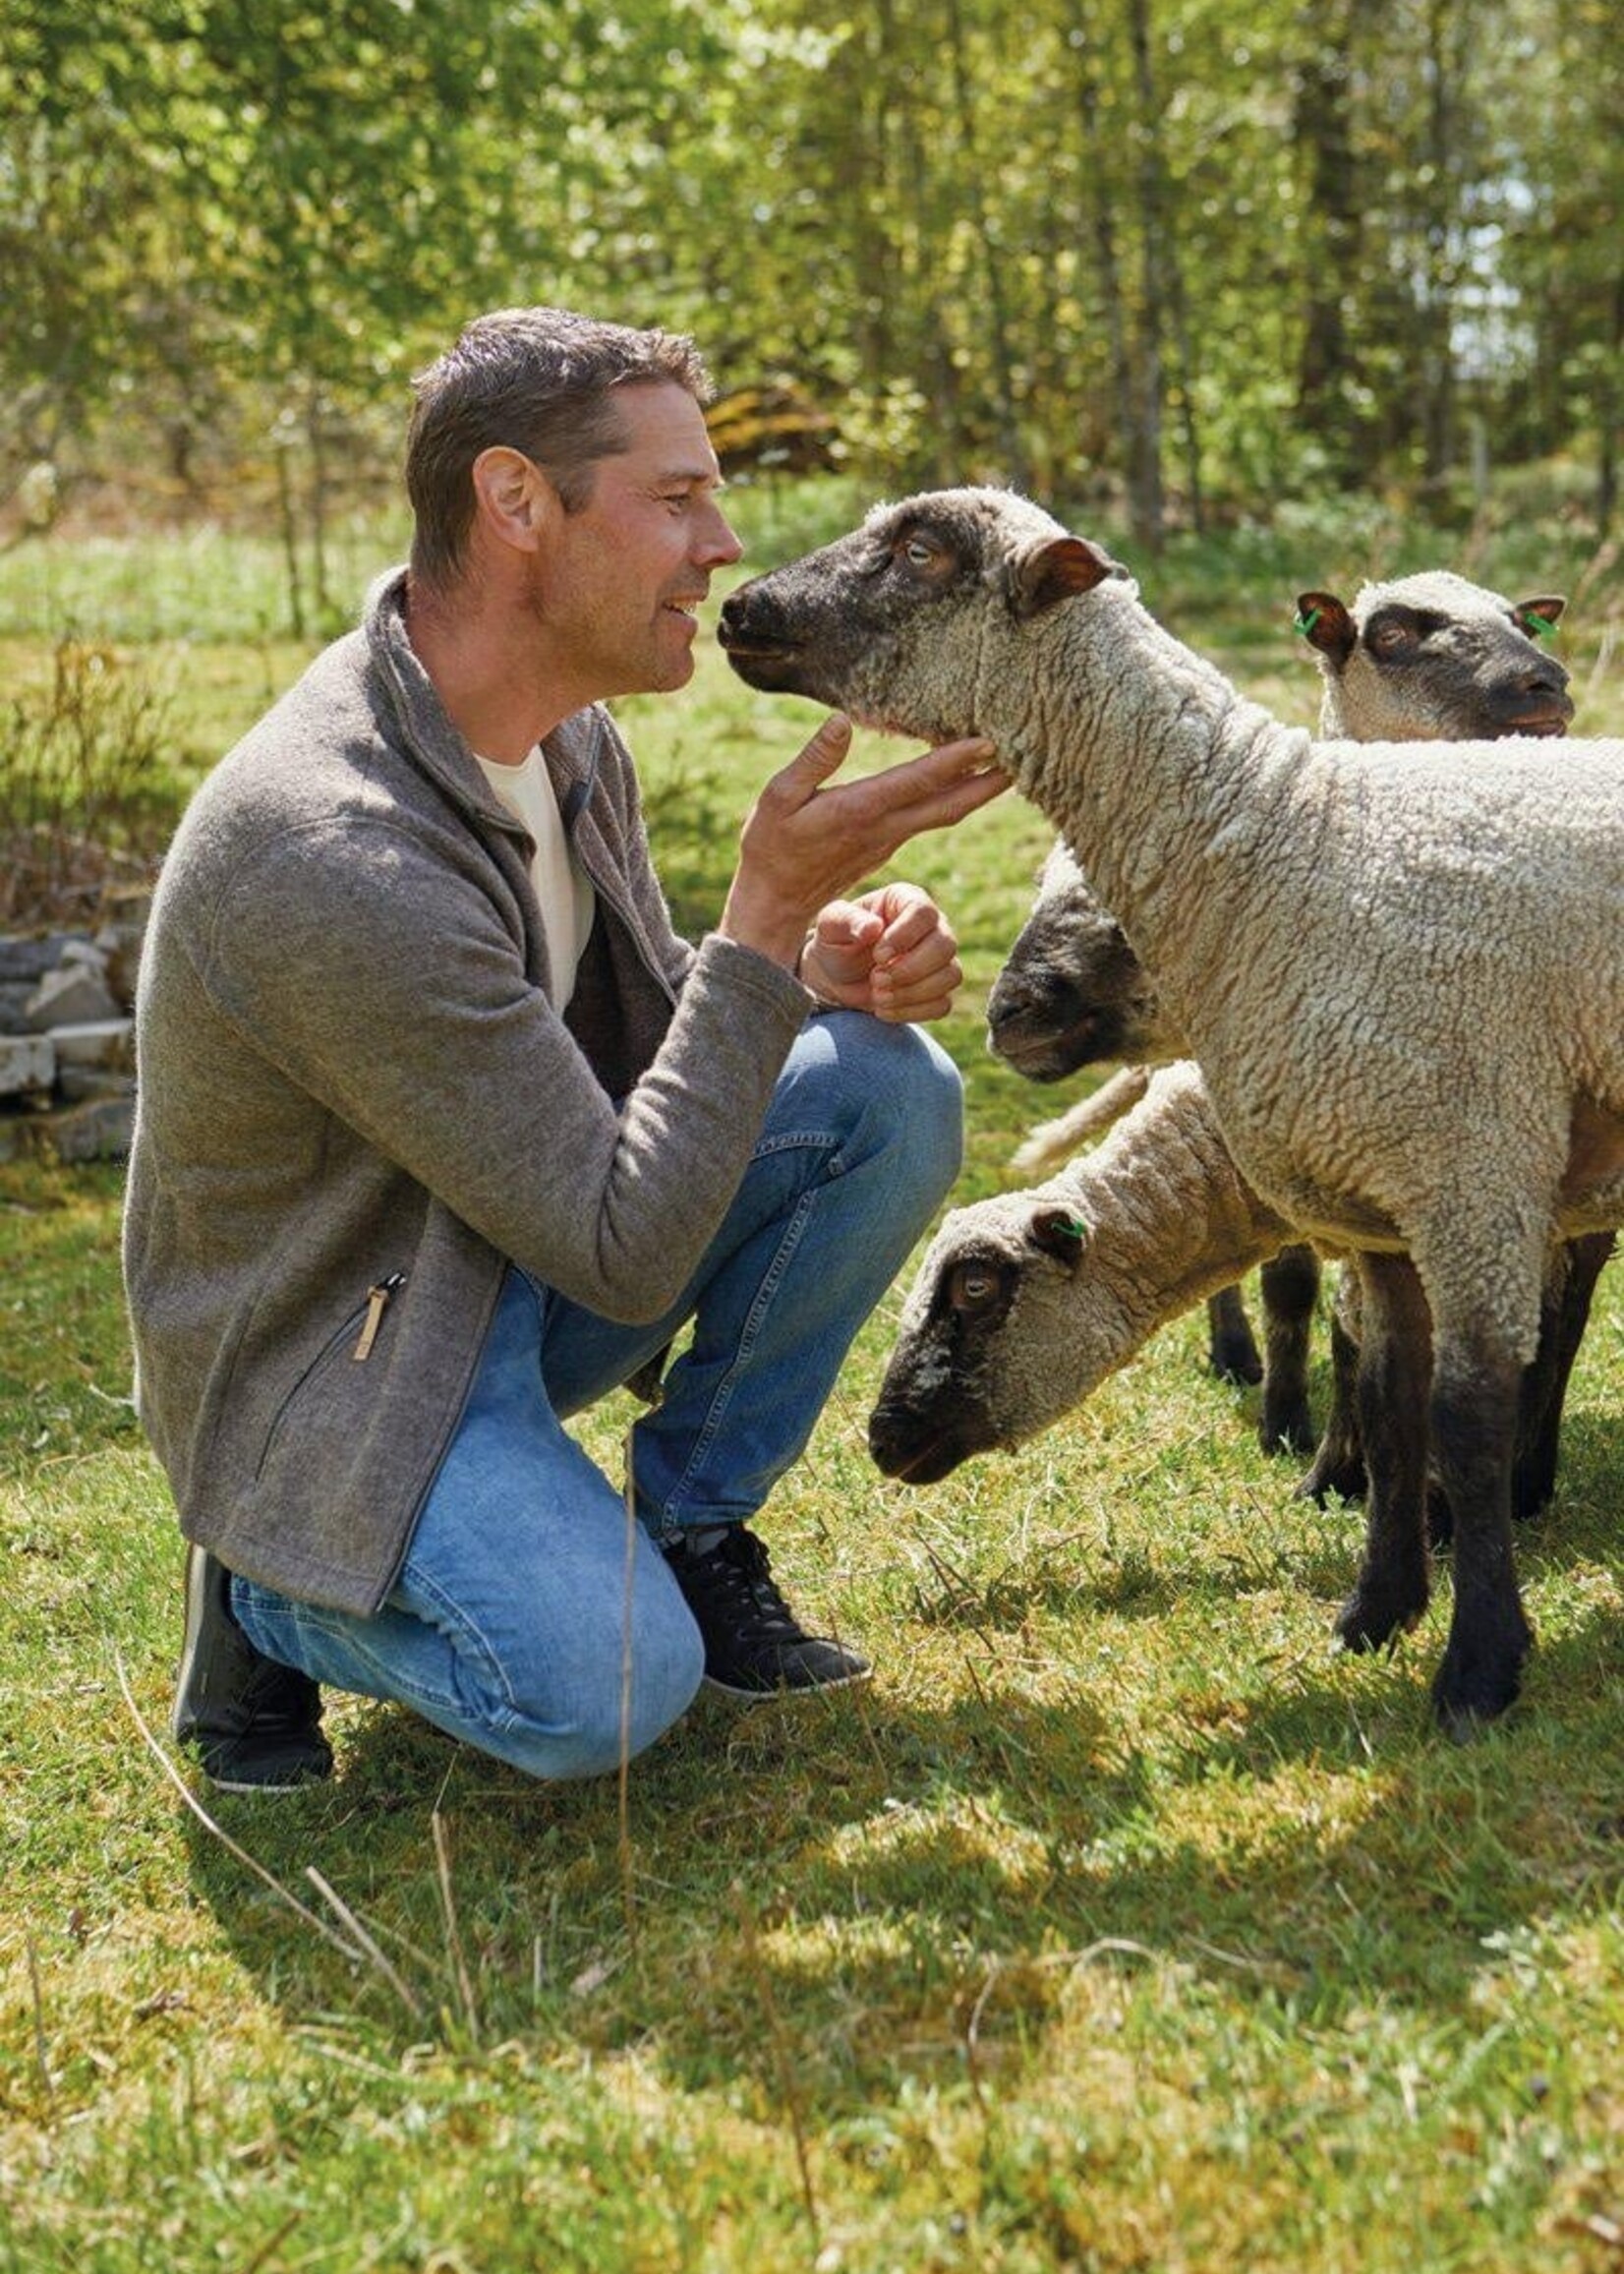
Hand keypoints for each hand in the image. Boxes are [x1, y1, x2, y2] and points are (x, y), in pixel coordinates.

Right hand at [719, 713, 1006, 967]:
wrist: (775, 903)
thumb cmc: (770, 846)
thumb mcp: (778, 797)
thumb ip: (814, 760)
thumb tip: (843, 721)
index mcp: (860, 811)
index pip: (918, 782)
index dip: (956, 761)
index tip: (990, 741)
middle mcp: (884, 828)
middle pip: (950, 804)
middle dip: (989, 781)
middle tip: (1028, 755)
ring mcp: (890, 840)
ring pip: (946, 812)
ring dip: (980, 790)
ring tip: (1011, 763)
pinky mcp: (887, 845)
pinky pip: (931, 818)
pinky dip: (955, 798)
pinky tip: (967, 781)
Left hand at [799, 884, 964, 1021]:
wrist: (836, 977)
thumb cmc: (836, 942)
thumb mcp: (830, 925)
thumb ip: (847, 920)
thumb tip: (873, 927)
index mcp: (907, 900)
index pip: (924, 913)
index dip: (904, 937)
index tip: (877, 956)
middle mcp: (932, 926)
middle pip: (945, 946)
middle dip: (909, 970)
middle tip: (875, 979)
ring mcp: (940, 959)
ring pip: (950, 976)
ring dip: (912, 993)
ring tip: (877, 996)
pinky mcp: (938, 989)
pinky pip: (943, 1003)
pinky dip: (912, 1011)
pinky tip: (884, 1010)